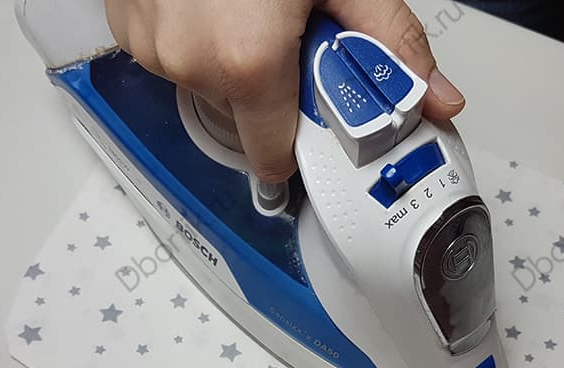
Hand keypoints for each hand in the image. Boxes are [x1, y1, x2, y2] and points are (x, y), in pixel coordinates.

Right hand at [104, 0, 465, 182]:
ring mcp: (150, 45)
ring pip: (208, 84)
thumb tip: (437, 99)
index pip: (272, 157)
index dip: (299, 141)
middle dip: (272, 85)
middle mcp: (189, 63)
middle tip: (286, 27)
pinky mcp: (126, 24)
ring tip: (247, 3)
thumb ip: (390, 41)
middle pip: (245, 117)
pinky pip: (173, 53)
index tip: (315, 110)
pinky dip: (196, 36)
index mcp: (246, 63)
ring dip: (233, 58)